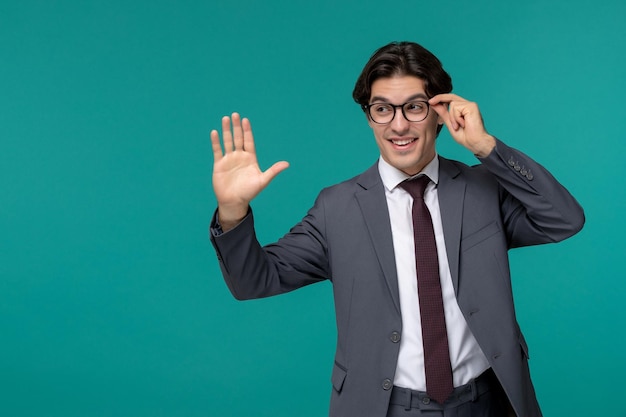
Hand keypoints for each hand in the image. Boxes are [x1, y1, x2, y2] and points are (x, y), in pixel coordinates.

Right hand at [210, 113, 288, 230]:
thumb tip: (287, 164)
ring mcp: (229, 159)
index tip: (245, 120)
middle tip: (235, 114)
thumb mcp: (263, 180)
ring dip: (226, 130)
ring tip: (225, 119)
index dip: (247, 131)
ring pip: (227, 142)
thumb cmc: (249, 192)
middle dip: (237, 127)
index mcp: (250, 158)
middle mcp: (239, 156)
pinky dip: (216, 142)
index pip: (249, 141)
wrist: (234, 202)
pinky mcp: (219, 164)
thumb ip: (273, 171)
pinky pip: (217, 150)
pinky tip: (215, 132)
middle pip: (238, 138)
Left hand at [429, 94, 495, 156]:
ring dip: (452, 117)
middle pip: (451, 97)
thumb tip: (434, 104)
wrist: (474, 142)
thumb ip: (443, 113)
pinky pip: (457, 108)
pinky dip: (457, 118)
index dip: (440, 98)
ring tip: (458, 126)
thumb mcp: (450, 123)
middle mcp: (467, 105)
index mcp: (462, 109)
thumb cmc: (465, 136)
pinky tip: (463, 124)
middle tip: (430, 102)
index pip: (451, 99)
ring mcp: (470, 105)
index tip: (431, 101)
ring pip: (453, 104)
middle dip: (440, 98)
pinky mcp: (472, 106)